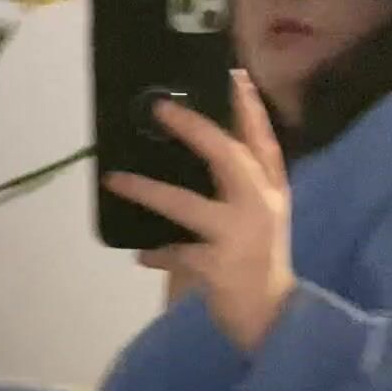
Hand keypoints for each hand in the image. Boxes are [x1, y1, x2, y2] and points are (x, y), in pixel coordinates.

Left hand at [105, 70, 296, 352]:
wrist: (275, 317)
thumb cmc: (261, 261)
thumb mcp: (262, 218)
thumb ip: (239, 188)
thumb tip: (194, 153)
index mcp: (272, 190)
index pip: (263, 139)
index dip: (249, 107)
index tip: (233, 73)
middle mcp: (260, 205)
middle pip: (227, 156)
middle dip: (194, 129)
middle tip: (162, 108)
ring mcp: (239, 235)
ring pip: (187, 205)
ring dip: (148, 191)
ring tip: (116, 179)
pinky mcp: (219, 266)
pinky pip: (177, 253)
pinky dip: (159, 253)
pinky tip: (142, 254)